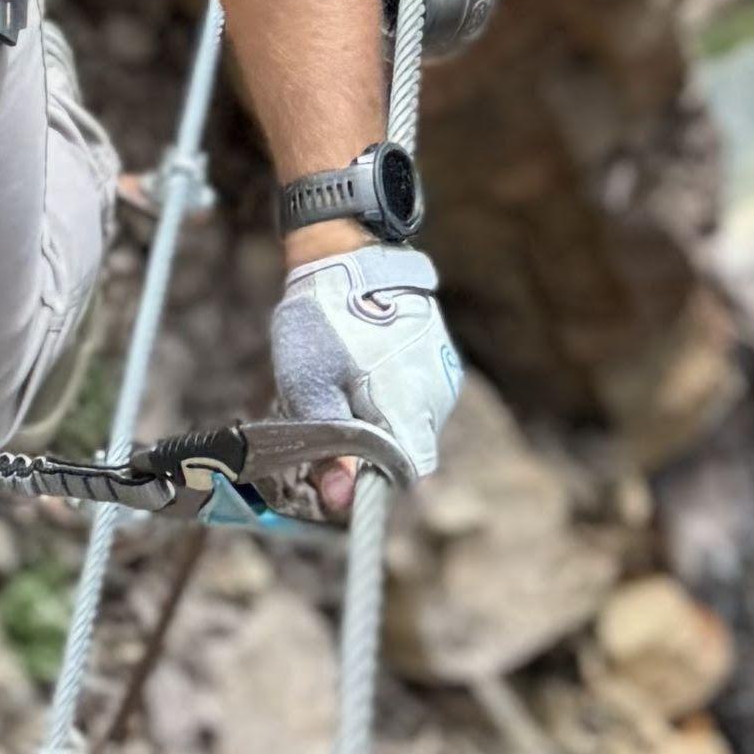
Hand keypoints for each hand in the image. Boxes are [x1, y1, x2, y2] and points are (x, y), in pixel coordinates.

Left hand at [269, 243, 458, 518]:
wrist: (350, 253)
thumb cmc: (325, 319)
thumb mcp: (310, 387)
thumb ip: (330, 448)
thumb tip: (341, 500)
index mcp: (407, 405)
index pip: (406, 473)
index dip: (373, 480)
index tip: (344, 467)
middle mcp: (437, 394)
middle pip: (410, 450)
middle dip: (374, 447)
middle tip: (336, 415)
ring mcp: (443, 374)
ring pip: (415, 424)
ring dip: (384, 419)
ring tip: (350, 382)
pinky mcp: (440, 358)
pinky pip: (420, 397)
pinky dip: (395, 396)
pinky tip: (368, 369)